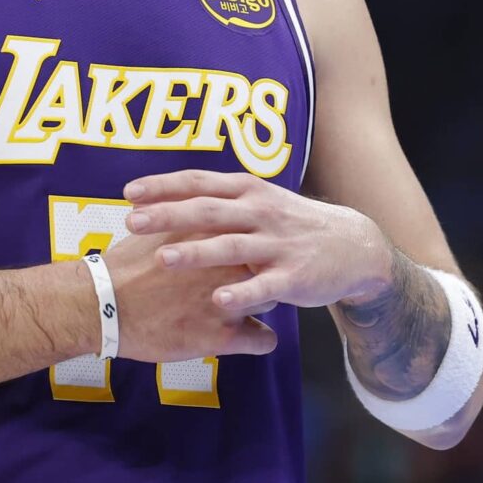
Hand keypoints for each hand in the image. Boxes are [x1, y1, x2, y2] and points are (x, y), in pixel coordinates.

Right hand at [99, 224, 278, 361]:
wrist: (103, 305)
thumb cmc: (126, 266)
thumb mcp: (157, 225)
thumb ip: (183, 216)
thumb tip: (186, 207)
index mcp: (216, 233)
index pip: (253, 233)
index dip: (248, 243)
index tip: (242, 252)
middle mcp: (231, 264)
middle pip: (267, 264)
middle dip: (258, 272)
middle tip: (242, 280)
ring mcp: (230, 301)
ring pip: (271, 300)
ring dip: (258, 303)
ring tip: (242, 308)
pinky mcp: (224, 337)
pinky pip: (264, 340)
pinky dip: (259, 340)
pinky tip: (250, 338)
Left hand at [123, 170, 394, 317]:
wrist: (353, 246)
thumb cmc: (292, 225)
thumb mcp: (260, 202)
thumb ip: (220, 200)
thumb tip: (166, 199)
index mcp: (248, 191)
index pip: (199, 183)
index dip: (163, 187)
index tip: (129, 193)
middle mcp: (260, 212)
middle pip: (208, 211)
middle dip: (168, 215)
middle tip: (132, 222)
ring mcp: (278, 244)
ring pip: (231, 246)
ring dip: (197, 252)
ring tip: (164, 259)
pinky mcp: (294, 276)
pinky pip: (264, 285)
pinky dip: (241, 292)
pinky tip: (218, 300)